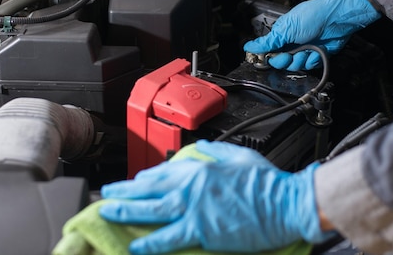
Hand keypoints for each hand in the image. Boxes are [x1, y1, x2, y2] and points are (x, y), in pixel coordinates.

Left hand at [100, 140, 332, 253]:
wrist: (284, 203)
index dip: (144, 178)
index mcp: (200, 166)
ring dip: (126, 211)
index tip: (133, 182)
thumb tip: (198, 148)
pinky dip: (149, 242)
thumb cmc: (265, 181)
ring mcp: (194, 208)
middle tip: (108, 194)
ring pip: (150, 210)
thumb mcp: (238, 154)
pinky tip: (135, 245)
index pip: (163, 171)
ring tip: (108, 213)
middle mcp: (191, 185)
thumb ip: (214, 150)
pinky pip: (168, 237)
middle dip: (125, 191)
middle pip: (149, 188)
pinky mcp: (201, 231)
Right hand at [244, 0, 379, 70]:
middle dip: (285, 61)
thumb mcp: (285, 29)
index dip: (269, 58)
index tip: (270, 58)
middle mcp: (292, 43)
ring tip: (306, 50)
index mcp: (281, 36)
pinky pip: (310, 65)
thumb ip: (267, 42)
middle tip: (289, 55)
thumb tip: (249, 47)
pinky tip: (317, 51)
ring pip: (296, 66)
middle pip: (281, 62)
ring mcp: (304, 49)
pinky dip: (313, 60)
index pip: (269, 53)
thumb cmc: (311, 15)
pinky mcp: (317, 55)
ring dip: (300, 60)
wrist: (336, 17)